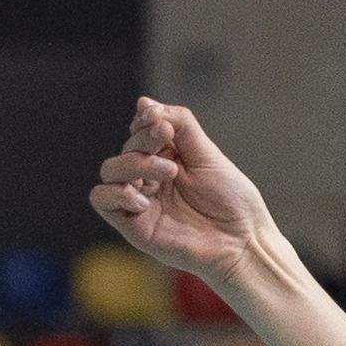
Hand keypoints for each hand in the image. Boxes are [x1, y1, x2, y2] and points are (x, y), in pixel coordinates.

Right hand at [91, 97, 277, 292]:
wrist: (244, 243)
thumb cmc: (232, 202)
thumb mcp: (208, 155)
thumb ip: (179, 126)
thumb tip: (144, 102)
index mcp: (168, 159)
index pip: (140, 132)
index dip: (145, 122)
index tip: (162, 122)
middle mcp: (150, 179)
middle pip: (126, 148)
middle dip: (144, 141)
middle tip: (166, 142)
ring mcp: (140, 201)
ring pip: (111, 170)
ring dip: (134, 164)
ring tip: (169, 172)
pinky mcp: (133, 225)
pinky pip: (102, 200)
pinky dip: (115, 192)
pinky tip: (142, 199)